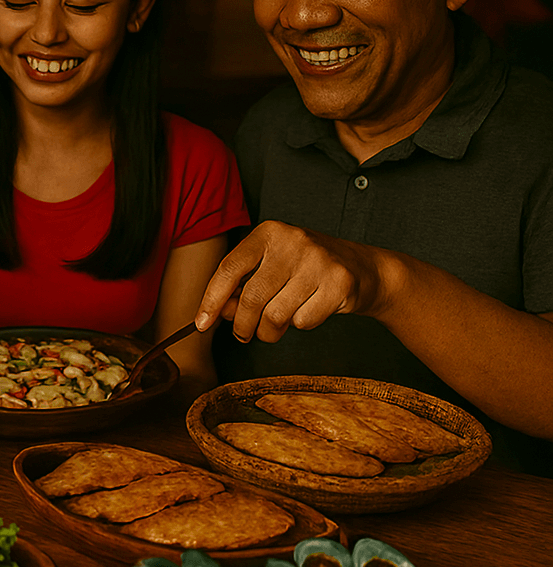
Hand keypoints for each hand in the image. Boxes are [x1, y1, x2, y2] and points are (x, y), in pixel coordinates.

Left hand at [195, 221, 389, 342]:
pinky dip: (300, 325)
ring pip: (276, 315)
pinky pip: (303, 321)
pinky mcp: (340, 282)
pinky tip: (309, 310)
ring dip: (270, 331)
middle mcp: (293, 241)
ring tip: (276, 324)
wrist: (365, 269)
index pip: (229, 268)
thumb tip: (219, 312)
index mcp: (269, 232)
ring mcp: (319, 261)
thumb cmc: (305, 270)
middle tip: (244, 334)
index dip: (211, 299)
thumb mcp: (271, 267)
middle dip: (242, 325)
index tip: (202, 324)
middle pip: (251, 298)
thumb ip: (242, 285)